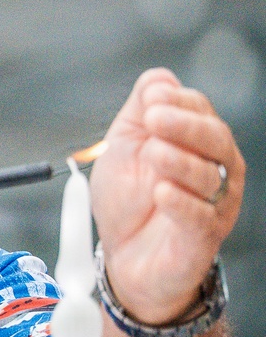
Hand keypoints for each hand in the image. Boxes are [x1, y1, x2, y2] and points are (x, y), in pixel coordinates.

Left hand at [90, 68, 244, 323]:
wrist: (123, 258)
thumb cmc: (127, 201)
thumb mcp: (122, 148)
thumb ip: (138, 114)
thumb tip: (158, 78)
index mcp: (195, 141)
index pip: (199, 110)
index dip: (178, 101)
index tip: (152, 98)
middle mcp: (214, 168)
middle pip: (214, 138)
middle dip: (185, 124)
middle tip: (155, 118)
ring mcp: (213, 203)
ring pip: (210, 175)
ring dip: (180, 161)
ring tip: (153, 155)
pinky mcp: (204, 237)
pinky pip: (201, 217)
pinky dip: (182, 204)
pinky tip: (163, 193)